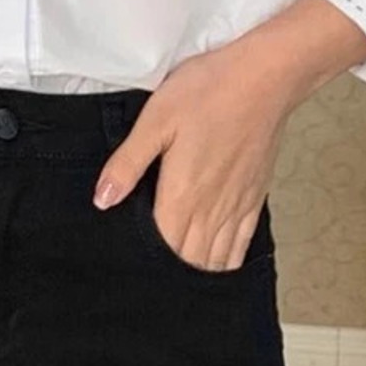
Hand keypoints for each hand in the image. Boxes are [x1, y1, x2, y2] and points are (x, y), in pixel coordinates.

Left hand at [90, 34, 297, 271]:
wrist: (263, 78)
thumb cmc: (208, 91)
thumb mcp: (156, 118)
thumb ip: (128, 162)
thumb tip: (102, 200)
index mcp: (182, 194)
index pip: (161, 249)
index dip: (145, 266)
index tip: (129, 275)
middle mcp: (212, 209)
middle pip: (188, 261)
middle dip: (169, 277)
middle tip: (148, 286)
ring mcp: (237, 205)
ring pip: (215, 259)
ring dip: (197, 274)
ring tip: (178, 287)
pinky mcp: (255, 196)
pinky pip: (241, 244)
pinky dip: (228, 262)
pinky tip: (219, 268)